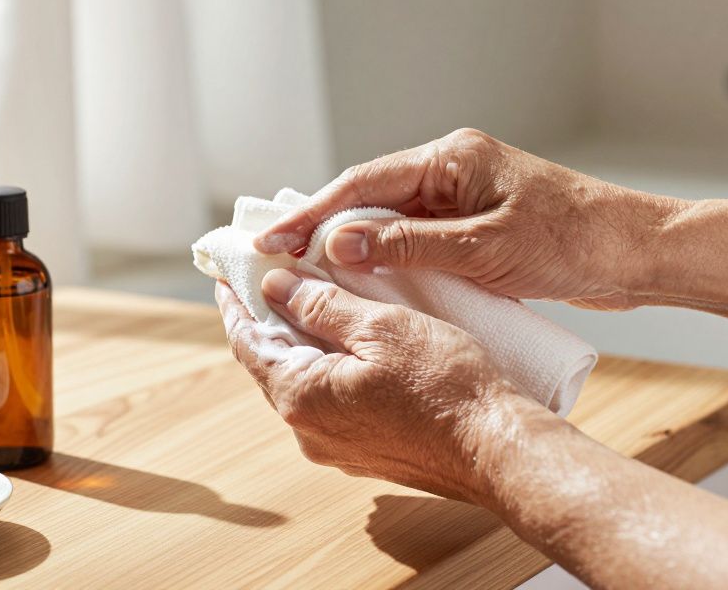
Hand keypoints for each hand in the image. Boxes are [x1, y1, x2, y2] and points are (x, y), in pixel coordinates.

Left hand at [215, 268, 548, 504]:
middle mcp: (307, 431)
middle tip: (273, 275)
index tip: (229, 273)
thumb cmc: (447, 386)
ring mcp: (336, 448)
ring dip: (303, 342)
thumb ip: (321, 305)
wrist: (497, 451)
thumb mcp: (381, 326)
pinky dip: (330, 366)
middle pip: (271, 363)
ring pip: (303, 382)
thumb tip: (274, 286)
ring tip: (313, 298)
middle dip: (270, 318)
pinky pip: (331, 401)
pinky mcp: (365, 454)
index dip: (236, 302)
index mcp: (300, 396)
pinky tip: (349, 342)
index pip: (246, 342)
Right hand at [254, 128, 683, 309]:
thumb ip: (408, 246)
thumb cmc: (573, 242)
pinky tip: (360, 281)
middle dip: (318, 227)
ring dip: (348, 245)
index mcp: (450, 158)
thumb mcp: (484, 249)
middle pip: (367, 197)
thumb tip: (338, 244)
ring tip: (300, 272)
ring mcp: (461, 198)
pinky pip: (414, 238)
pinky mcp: (473, 225)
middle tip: (270, 257)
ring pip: (388, 219)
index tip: (270, 238)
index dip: (311, 213)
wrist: (637, 255)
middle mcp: (450, 170)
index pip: (363, 183)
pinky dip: (383, 258)